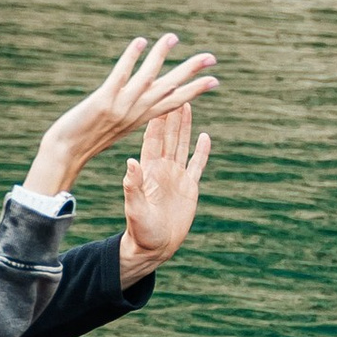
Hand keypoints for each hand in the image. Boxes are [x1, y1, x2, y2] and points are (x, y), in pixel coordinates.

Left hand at [29, 32, 218, 200]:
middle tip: (211, 57)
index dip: (195, 91)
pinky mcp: (102, 102)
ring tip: (173, 37)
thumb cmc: (86, 139)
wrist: (64, 153)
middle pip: (169, 89)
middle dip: (191, 72)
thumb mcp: (116, 125)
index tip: (215, 80)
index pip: (174, 102)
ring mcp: (120, 107)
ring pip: (147, 78)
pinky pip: (120, 76)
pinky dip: (131, 58)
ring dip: (160, 56)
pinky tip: (140, 41)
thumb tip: (142, 98)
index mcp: (140, 119)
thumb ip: (131, 110)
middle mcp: (135, 113)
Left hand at [120, 101, 212, 279]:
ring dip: (185, 126)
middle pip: (168, 136)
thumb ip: (133, 186)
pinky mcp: (189, 187)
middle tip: (173, 89)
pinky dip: (202, 151)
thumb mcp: (135, 208)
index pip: (152, 140)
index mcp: (147, 171)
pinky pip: (197, 165)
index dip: (155, 121)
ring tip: (187, 104)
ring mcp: (176, 176)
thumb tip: (130, 162)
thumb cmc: (140, 230)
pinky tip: (206, 136)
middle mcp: (162, 169)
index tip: (157, 100)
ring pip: (182, 144)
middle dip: (171, 114)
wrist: (154, 247)